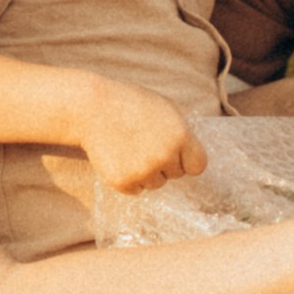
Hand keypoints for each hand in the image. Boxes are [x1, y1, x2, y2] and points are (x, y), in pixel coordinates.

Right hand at [80, 84, 208, 195]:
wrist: (92, 109)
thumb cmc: (130, 104)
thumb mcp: (165, 106)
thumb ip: (185, 126)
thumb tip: (200, 143)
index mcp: (180, 136)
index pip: (198, 166)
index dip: (187, 160)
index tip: (176, 155)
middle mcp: (165, 156)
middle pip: (175, 175)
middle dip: (164, 163)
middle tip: (145, 144)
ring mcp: (144, 171)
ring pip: (156, 184)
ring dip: (146, 172)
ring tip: (130, 149)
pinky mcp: (124, 182)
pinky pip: (136, 190)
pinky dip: (129, 179)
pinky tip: (119, 158)